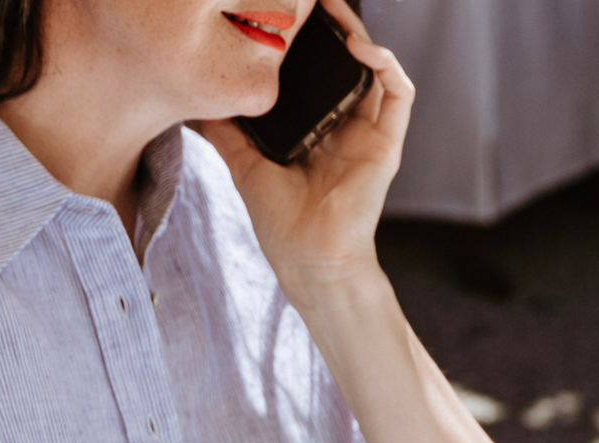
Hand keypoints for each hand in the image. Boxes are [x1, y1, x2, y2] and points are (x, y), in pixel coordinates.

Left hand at [202, 0, 413, 305]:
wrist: (309, 261)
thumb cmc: (282, 226)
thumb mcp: (243, 166)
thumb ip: (227, 132)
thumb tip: (198, 102)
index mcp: (317, 130)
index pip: (317, 74)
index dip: (308, 42)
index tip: (285, 17)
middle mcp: (345, 127)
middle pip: (347, 62)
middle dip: (334, 25)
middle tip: (313, 0)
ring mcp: (369, 134)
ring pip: (375, 68)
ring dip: (360, 33)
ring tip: (336, 10)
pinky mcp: (387, 144)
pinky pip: (399, 93)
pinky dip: (385, 63)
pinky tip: (361, 46)